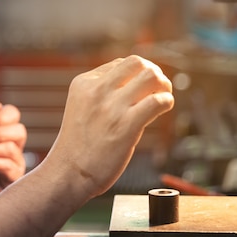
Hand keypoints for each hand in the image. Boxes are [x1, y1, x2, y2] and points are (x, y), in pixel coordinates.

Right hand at [45, 55, 173, 197]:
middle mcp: (97, 90)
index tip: (143, 87)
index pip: (120, 64)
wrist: (69, 172)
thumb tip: (135, 82)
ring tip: (164, 96)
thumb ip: (101, 92)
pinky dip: (167, 101)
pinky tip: (165, 108)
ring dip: (164, 85)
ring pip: (151, 77)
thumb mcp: (81, 106)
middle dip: (153, 72)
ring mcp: (112, 107)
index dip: (136, 74)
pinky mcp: (126, 126)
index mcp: (84, 83)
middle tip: (159, 88)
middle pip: (137, 63)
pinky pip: (157, 101)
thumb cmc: (79, 144)